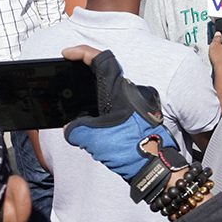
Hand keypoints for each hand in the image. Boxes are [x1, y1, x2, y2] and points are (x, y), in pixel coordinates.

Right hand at [61, 46, 189, 204]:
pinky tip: (87, 121)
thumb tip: (71, 128)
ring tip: (72, 102)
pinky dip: (98, 109)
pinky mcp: (134, 118)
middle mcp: (128, 94)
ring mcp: (132, 106)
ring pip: (107, 91)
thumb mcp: (95, 138)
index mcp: (119, 91)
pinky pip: (112, 106)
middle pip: (103, 73)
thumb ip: (76, 129)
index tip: (66, 54)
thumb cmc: (132, 150)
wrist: (155, 169)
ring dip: (91, 93)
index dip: (82, 52)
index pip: (101, 60)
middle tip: (66, 79)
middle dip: (83, 74)